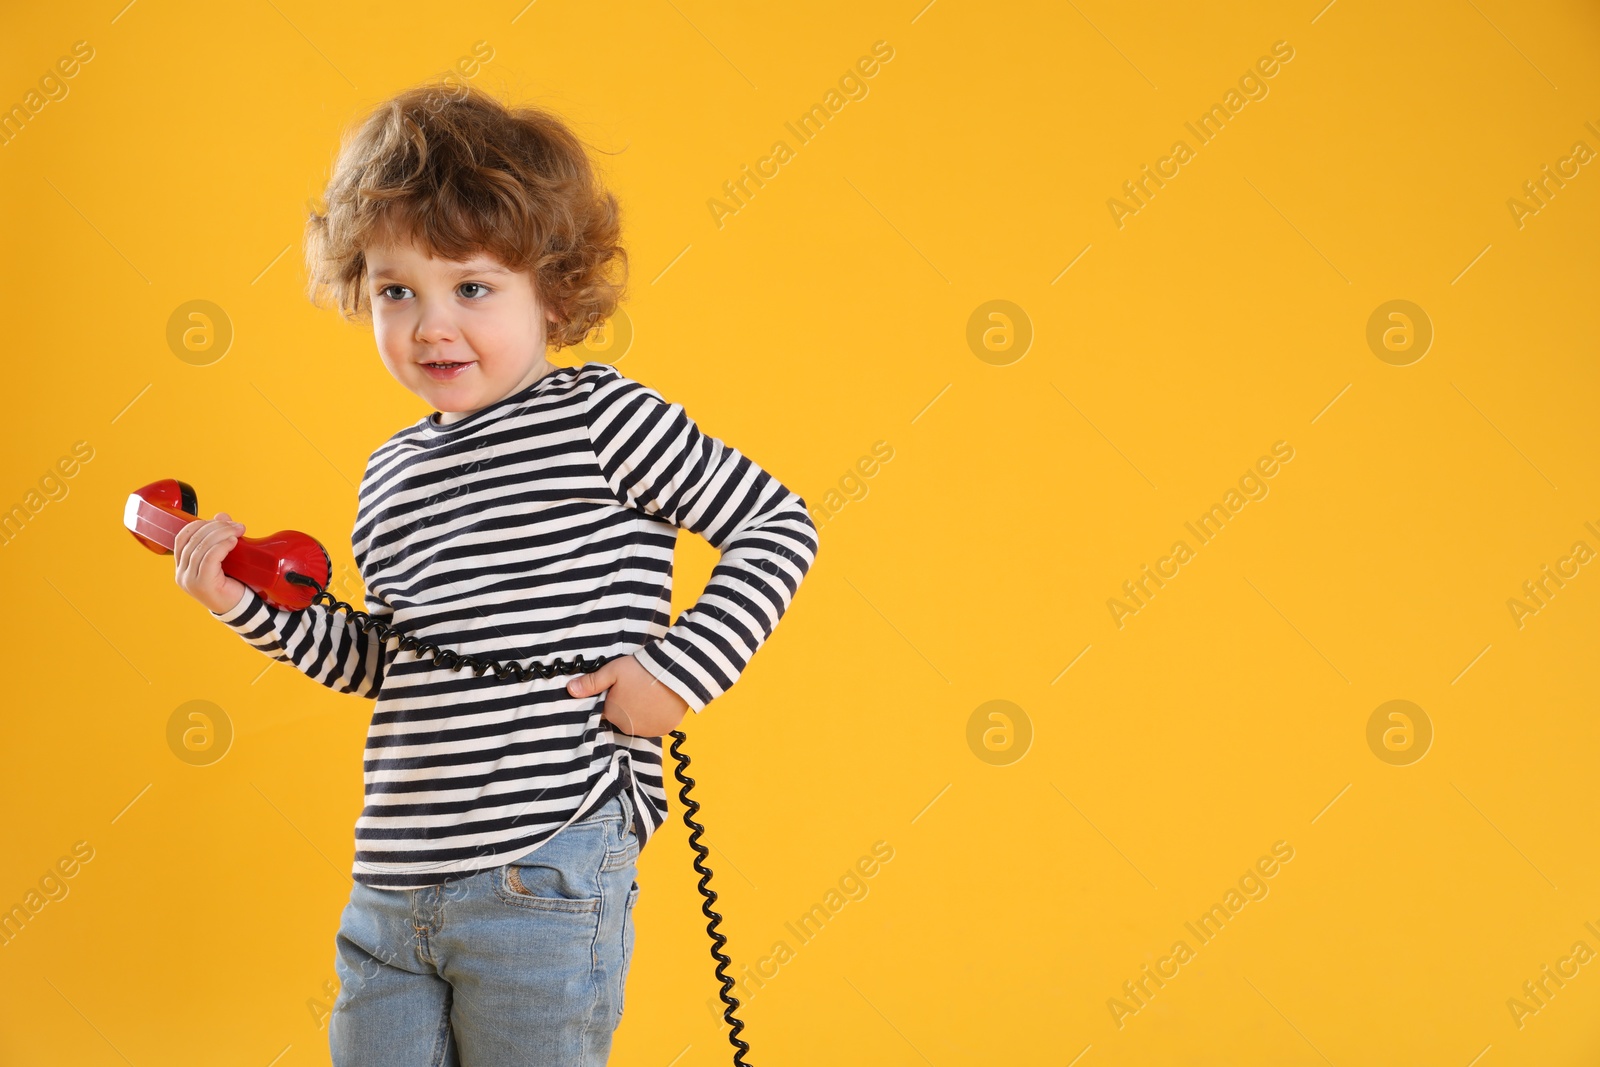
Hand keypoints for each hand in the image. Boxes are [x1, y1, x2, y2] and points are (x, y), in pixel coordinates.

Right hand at [173, 511, 249, 614]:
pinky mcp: (203, 584)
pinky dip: (221, 546)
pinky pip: (209, 558)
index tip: (221, 520)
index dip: (200, 524)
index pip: (182, 537)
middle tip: (236, 525)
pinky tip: (233, 542)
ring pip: (201, 548)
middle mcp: (182, 574)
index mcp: (182, 567)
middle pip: (193, 540)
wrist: (242, 608)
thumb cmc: (233, 583)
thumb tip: (222, 515)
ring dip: (221, 534)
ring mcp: (190, 581)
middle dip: (216, 527)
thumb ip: (220, 537)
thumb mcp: (225, 556)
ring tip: (237, 531)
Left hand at [568, 653, 689, 735]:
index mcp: (612, 714)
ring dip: (641, 712)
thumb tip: (570, 690)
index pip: (606, 709)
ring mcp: (647, 730)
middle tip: (637, 686)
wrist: (675, 674)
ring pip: (638, 721)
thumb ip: (591, 683)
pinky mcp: (664, 729)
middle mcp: (627, 727)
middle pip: (622, 716)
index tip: (620, 687)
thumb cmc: (641, 671)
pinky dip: (656, 715)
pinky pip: (655, 724)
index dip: (612, 697)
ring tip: (649, 692)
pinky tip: (660, 701)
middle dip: (626, 704)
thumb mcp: (613, 671)